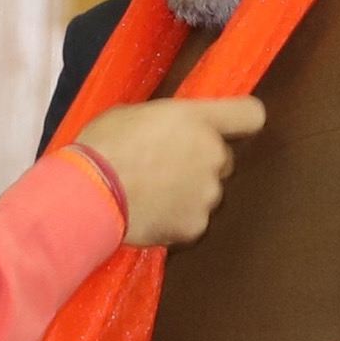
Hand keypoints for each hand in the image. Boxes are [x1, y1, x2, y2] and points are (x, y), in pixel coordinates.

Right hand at [69, 95, 263, 248]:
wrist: (88, 193)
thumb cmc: (102, 146)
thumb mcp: (134, 115)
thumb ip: (167, 122)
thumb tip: (169, 130)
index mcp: (198, 120)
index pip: (251, 114)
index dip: (242, 120)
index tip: (231, 127)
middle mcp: (212, 155)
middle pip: (223, 160)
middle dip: (201, 165)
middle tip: (165, 170)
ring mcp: (207, 194)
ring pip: (207, 193)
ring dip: (188, 195)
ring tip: (151, 196)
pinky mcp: (195, 225)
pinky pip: (192, 221)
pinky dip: (176, 220)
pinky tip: (149, 215)